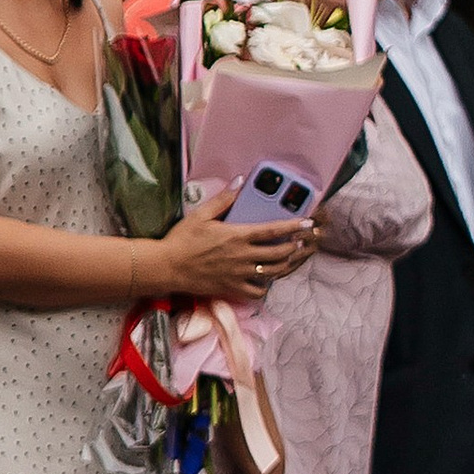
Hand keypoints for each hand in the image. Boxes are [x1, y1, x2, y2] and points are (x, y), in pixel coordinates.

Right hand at [155, 188, 317, 304]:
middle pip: (279, 253)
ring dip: (285, 265)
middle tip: (302, 242)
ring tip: (290, 258)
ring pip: (272, 273)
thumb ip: (224, 198)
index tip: (307, 223)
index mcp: (238, 236)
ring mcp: (239, 275)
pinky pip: (257, 292)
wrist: (166, 267)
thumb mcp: (201, 214)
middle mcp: (242, 256)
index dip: (294, 227)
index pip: (273, 230)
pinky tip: (266, 279)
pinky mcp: (232, 289)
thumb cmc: (182, 240)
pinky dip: (265, 286)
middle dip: (295, 247)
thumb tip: (240, 181)